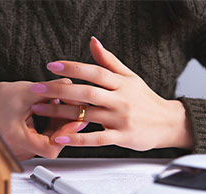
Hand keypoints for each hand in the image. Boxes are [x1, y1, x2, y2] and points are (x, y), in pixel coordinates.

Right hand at [0, 79, 81, 160]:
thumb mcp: (25, 91)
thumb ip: (51, 89)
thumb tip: (72, 87)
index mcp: (16, 139)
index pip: (50, 148)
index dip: (65, 135)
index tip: (74, 120)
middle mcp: (18, 149)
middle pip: (52, 144)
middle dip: (64, 125)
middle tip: (75, 108)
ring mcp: (20, 149)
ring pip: (48, 141)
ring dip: (58, 124)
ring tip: (60, 105)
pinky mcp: (22, 145)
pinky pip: (41, 138)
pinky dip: (49, 125)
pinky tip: (51, 109)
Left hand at [30, 37, 192, 150]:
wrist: (169, 123)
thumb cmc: (146, 100)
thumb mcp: (131, 77)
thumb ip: (110, 61)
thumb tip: (93, 41)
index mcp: (122, 83)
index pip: (95, 72)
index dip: (73, 67)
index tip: (52, 66)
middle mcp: (120, 99)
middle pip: (86, 92)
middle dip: (59, 90)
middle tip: (37, 88)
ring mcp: (120, 119)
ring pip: (87, 114)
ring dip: (60, 112)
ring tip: (40, 109)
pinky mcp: (121, 137)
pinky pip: (96, 139)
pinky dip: (77, 139)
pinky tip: (59, 137)